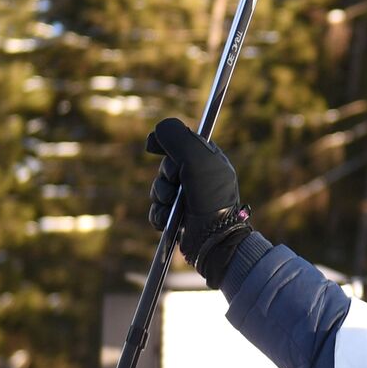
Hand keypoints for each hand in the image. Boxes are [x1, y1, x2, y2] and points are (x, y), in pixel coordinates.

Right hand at [147, 118, 251, 287]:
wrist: (214, 238)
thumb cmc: (210, 197)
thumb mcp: (196, 159)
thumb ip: (177, 139)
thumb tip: (158, 129)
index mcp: (209, 159)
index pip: (181, 142)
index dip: (166, 142)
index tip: (151, 145)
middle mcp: (199, 176)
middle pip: (165, 165)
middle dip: (165, 176)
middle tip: (177, 182)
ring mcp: (188, 198)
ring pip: (158, 189)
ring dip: (161, 197)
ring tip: (175, 206)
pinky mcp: (178, 218)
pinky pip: (156, 210)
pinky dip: (158, 215)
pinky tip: (169, 221)